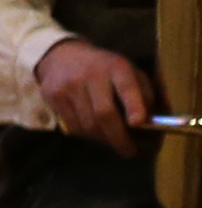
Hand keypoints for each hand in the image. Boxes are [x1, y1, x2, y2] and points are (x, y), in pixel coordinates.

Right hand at [36, 35, 159, 154]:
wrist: (62, 56)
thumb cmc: (105, 69)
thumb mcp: (130, 73)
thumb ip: (145, 95)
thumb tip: (154, 124)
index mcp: (117, 67)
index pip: (126, 87)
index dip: (134, 106)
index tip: (139, 123)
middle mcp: (91, 75)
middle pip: (103, 113)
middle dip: (118, 137)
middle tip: (129, 152)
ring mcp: (69, 86)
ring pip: (87, 124)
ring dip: (103, 139)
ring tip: (112, 141)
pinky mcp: (53, 97)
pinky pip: (72, 126)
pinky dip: (87, 135)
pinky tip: (95, 132)